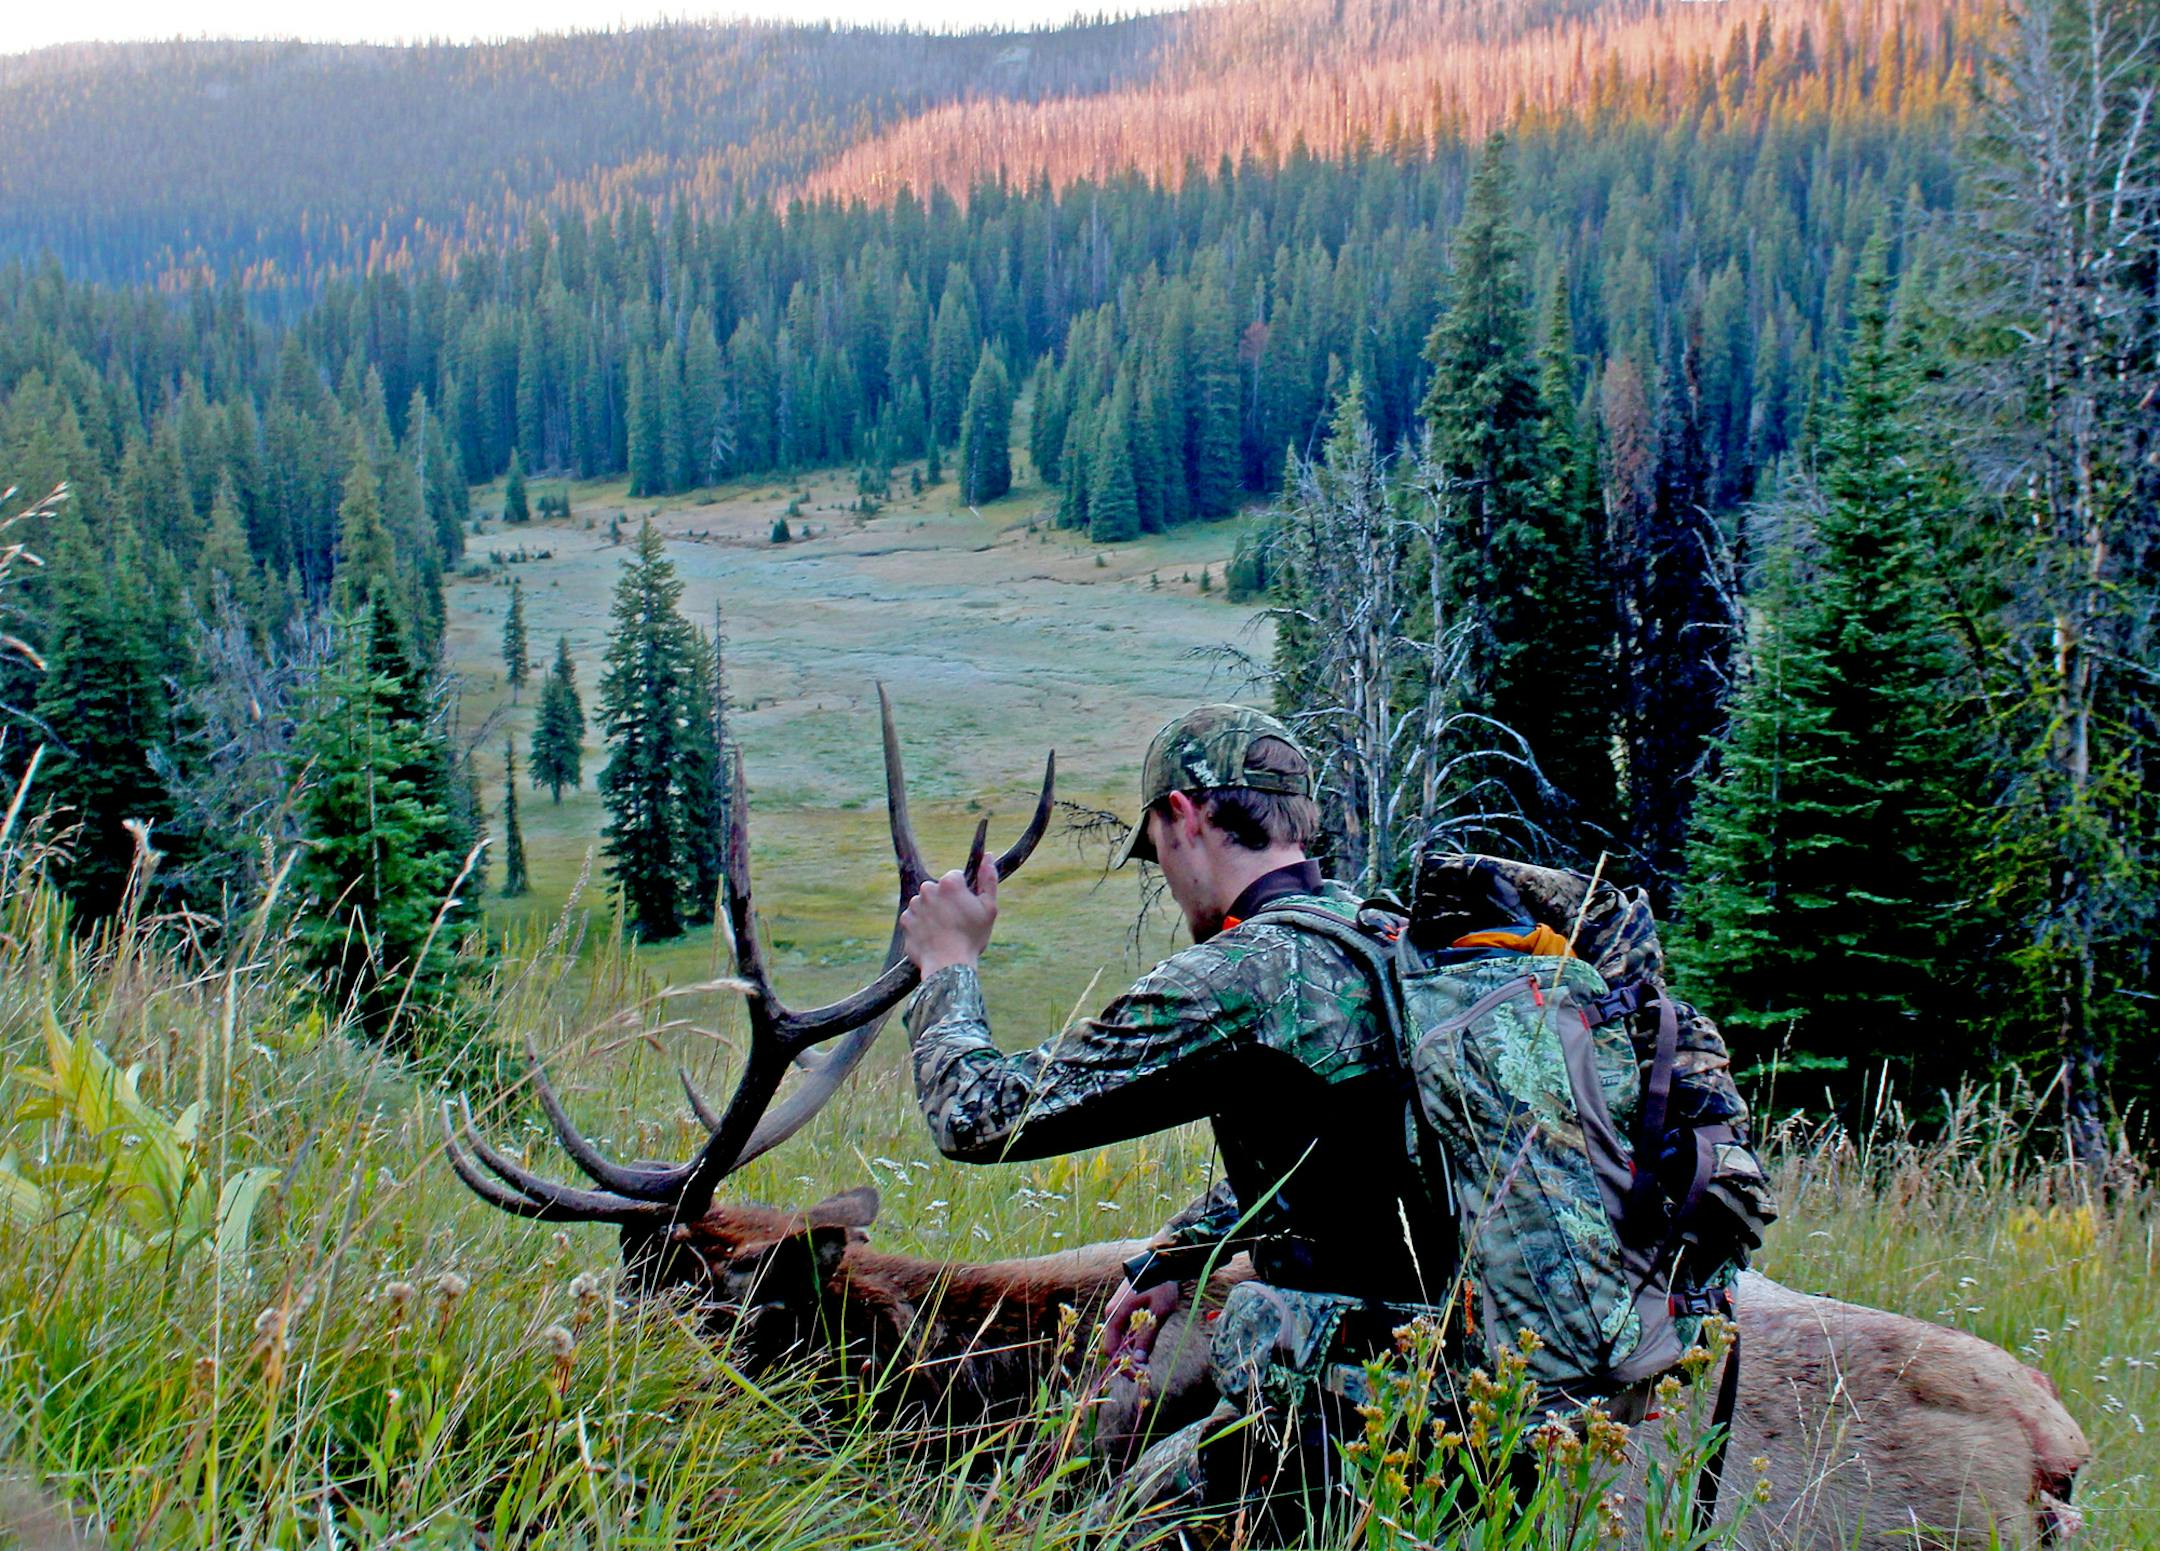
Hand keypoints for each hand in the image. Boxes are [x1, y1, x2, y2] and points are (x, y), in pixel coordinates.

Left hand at [900, 857, 997, 976]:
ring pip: (925, 903)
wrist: (949, 966)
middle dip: (945, 901)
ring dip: (932, 912)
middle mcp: (928, 889)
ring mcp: (914, 905)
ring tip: (944, 931)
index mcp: (949, 883)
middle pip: (938, 889)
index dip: (962, 892)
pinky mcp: (905, 921)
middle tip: (956, 922)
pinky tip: (932, 936)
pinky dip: (921, 925)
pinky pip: (914, 918)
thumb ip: (988, 878)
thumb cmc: (972, 937)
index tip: (966, 908)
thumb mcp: (989, 908)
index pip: (955, 878)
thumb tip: (988, 855)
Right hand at [1099, 1277, 1182, 1368]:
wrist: (1162, 1260)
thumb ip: (1147, 1337)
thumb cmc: (1160, 1284)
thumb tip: (1140, 1362)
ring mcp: (1117, 1309)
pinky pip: (1124, 1329)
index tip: (1138, 1377)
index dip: (1123, 1366)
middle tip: (1145, 1374)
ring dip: (1130, 1353)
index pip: (1111, 1349)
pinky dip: (1132, 1341)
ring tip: (1146, 1364)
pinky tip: (1144, 1348)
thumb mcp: (1157, 1313)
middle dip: (1127, 1362)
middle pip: (1114, 1345)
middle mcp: (1112, 1313)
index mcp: (1116, 1314)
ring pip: (1119, 1338)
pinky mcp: (1124, 1307)